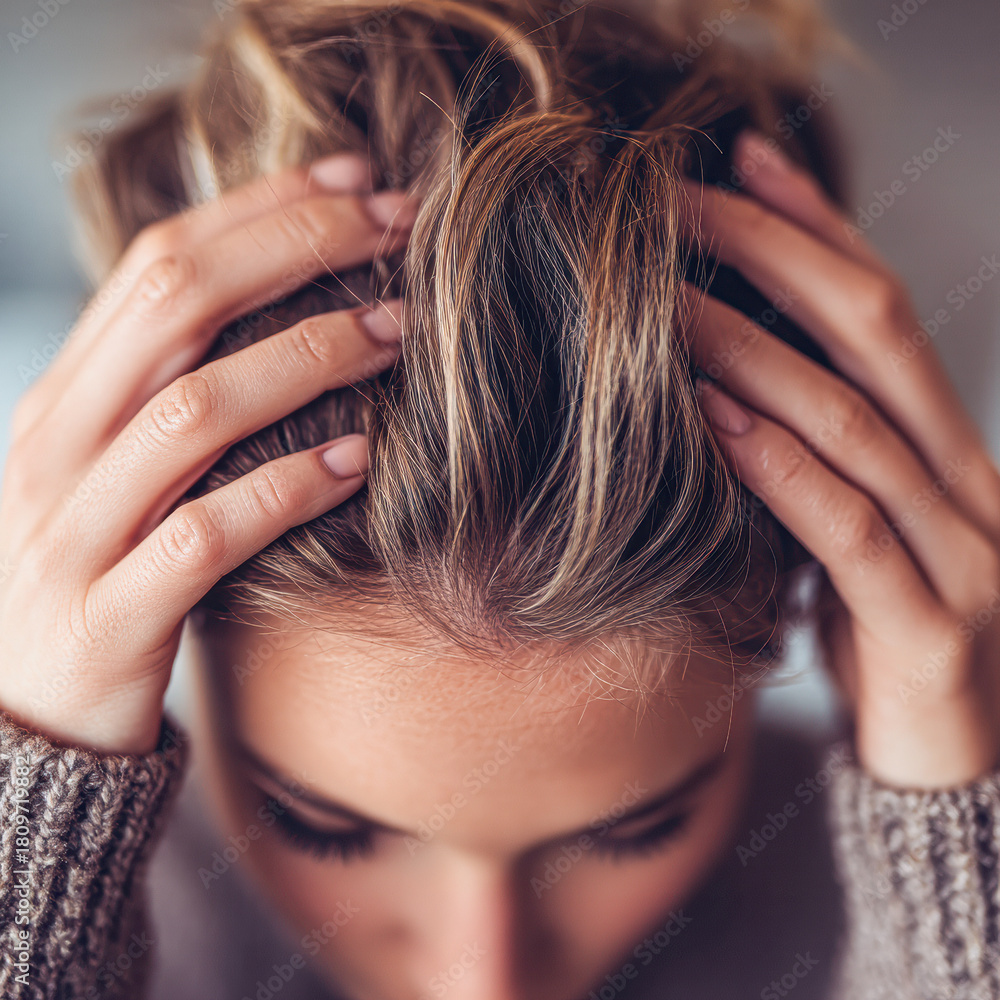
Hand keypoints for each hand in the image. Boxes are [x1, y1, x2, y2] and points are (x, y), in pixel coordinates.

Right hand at [0, 153, 418, 755]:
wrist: (27, 721)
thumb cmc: (100, 572)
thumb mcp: (117, 467)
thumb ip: (176, 392)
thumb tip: (288, 311)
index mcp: (66, 394)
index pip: (158, 263)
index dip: (259, 209)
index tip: (356, 180)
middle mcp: (59, 444)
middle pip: (176, 306)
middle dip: (294, 251)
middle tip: (396, 229)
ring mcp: (76, 528)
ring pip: (193, 412)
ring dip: (306, 361)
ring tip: (395, 334)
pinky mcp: (110, 614)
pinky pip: (206, 536)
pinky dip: (286, 491)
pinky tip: (358, 464)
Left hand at [680, 130, 999, 788]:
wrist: (951, 774)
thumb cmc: (883, 641)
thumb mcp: (851, 532)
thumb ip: (812, 459)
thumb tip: (716, 384)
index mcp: (946, 451)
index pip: (883, 309)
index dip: (817, 224)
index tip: (738, 162)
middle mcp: (968, 481)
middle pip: (876, 333)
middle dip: (777, 252)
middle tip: (678, 202)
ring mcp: (964, 553)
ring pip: (854, 421)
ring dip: (753, 351)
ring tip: (663, 302)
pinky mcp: (932, 631)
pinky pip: (848, 530)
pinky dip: (777, 468)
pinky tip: (711, 421)